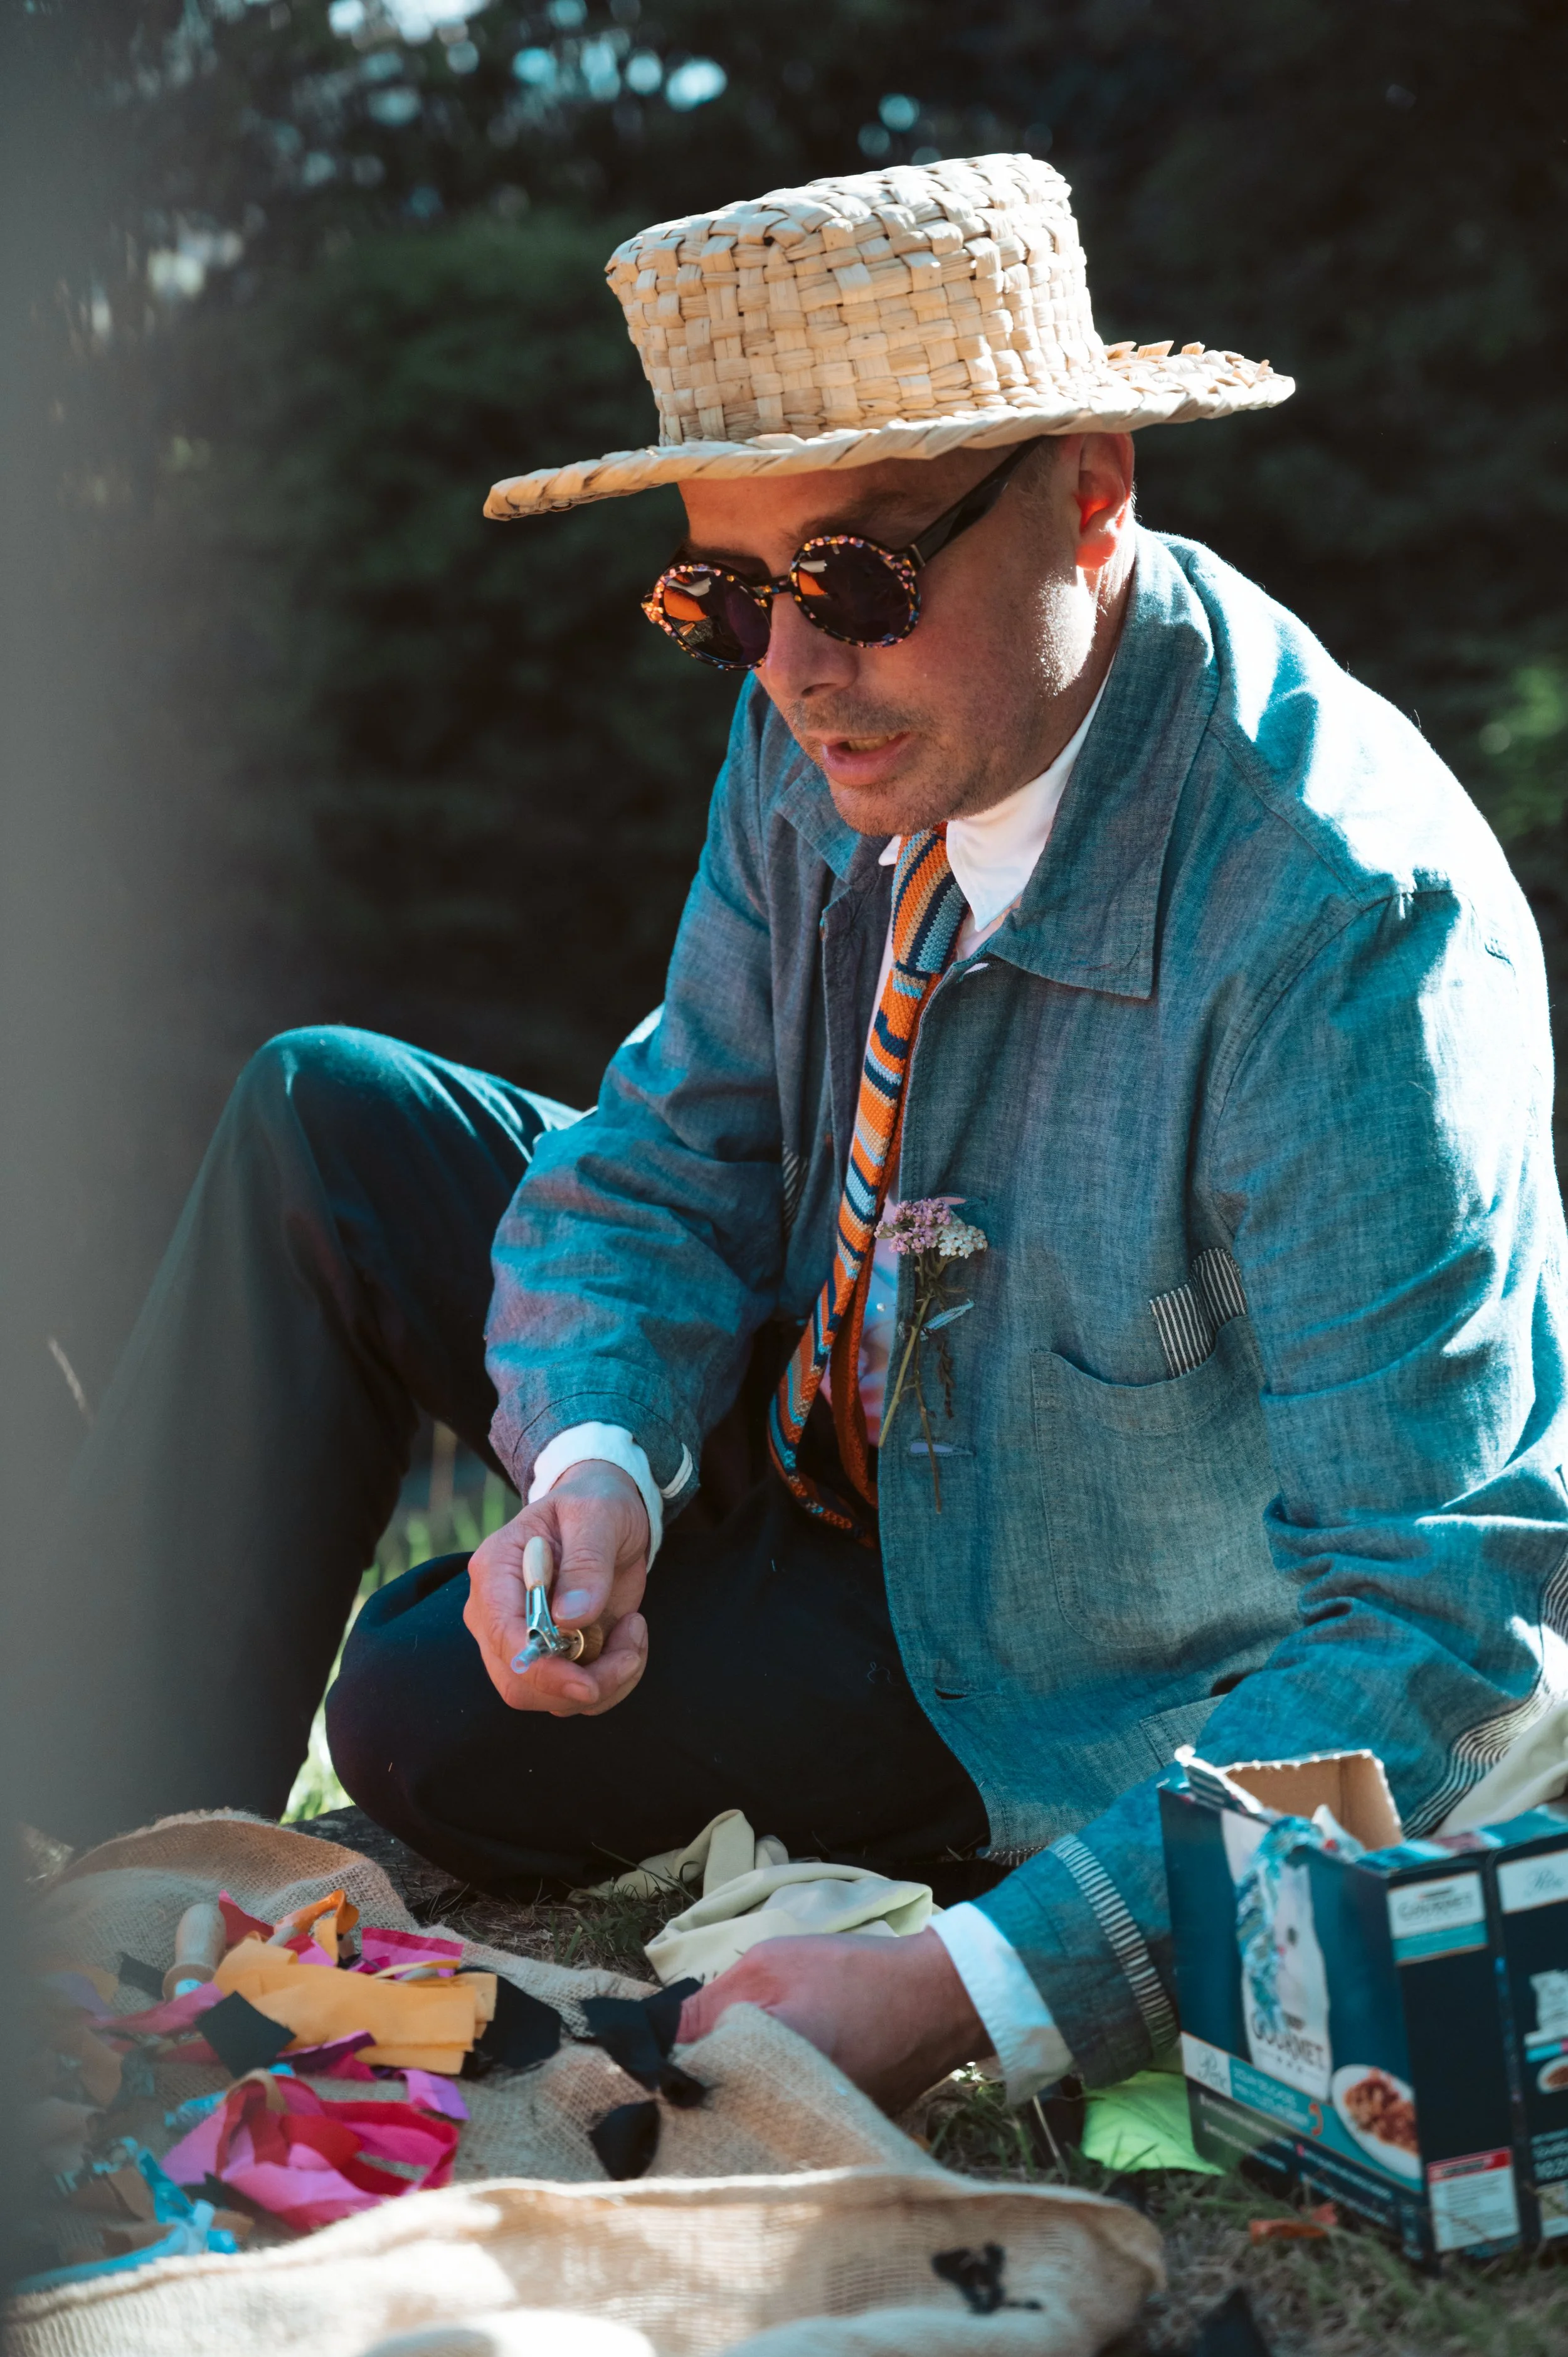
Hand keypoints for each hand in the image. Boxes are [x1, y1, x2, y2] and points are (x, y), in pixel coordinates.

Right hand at [464, 1459, 649, 1716]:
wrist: (608, 1516)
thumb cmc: (596, 1505)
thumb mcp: (598, 1514)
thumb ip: (586, 1562)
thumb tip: (569, 1619)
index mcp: (495, 1571)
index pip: (502, 1635)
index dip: (540, 1669)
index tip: (587, 1684)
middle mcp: (497, 1614)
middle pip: (519, 1683)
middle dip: (581, 1685)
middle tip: (631, 1648)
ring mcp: (524, 1641)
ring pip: (550, 1699)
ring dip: (605, 1682)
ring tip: (634, 1631)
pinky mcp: (554, 1658)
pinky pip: (576, 1695)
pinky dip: (613, 1681)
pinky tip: (629, 1638)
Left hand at [677, 1929, 988, 2113]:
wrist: (939, 1998)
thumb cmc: (852, 1974)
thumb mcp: (769, 1966)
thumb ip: (706, 2005)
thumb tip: (653, 2037)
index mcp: (762, 2080)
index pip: (682, 2092)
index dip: (658, 2072)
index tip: (640, 2055)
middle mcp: (783, 2123)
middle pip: (710, 2118)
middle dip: (691, 2091)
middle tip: (682, 2059)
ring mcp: (809, 2136)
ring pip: (744, 2123)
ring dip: (729, 2098)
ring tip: (724, 2067)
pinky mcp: (831, 2137)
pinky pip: (779, 2126)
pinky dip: (767, 2105)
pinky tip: (767, 2079)